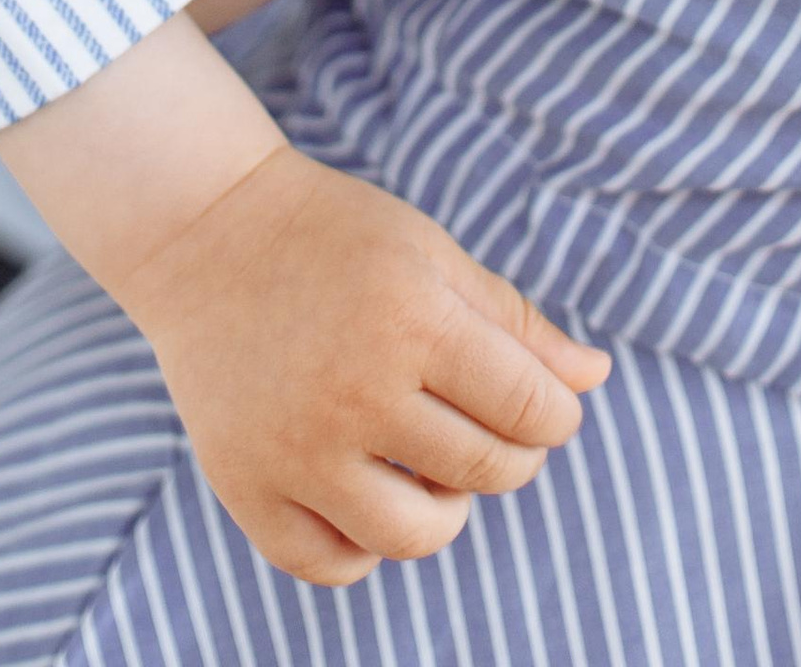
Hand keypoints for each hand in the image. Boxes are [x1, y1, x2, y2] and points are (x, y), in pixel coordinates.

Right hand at [115, 144, 608, 585]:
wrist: (204, 235)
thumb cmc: (336, 238)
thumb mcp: (431, 253)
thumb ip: (515, 322)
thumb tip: (596, 380)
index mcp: (412, 318)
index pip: (532, 410)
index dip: (556, 416)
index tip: (544, 405)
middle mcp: (354, 389)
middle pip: (484, 472)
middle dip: (512, 458)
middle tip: (490, 426)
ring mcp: (296, 447)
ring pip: (416, 536)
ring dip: (447, 509)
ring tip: (430, 464)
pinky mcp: (245, 486)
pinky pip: (333, 564)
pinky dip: (364, 545)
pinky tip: (366, 490)